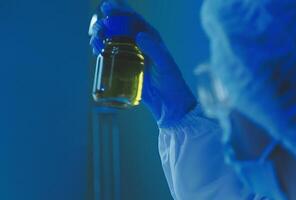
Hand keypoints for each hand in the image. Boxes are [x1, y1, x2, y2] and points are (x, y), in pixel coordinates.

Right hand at [89, 1, 196, 125]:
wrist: (170, 107)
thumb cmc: (173, 85)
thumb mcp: (167, 66)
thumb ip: (156, 50)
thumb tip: (140, 35)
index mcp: (152, 40)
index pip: (134, 20)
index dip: (121, 10)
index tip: (107, 7)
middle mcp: (141, 46)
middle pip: (120, 29)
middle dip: (107, 24)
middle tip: (97, 29)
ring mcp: (133, 58)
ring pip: (114, 41)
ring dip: (102, 37)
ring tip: (95, 41)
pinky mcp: (127, 70)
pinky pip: (112, 57)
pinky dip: (103, 52)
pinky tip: (97, 52)